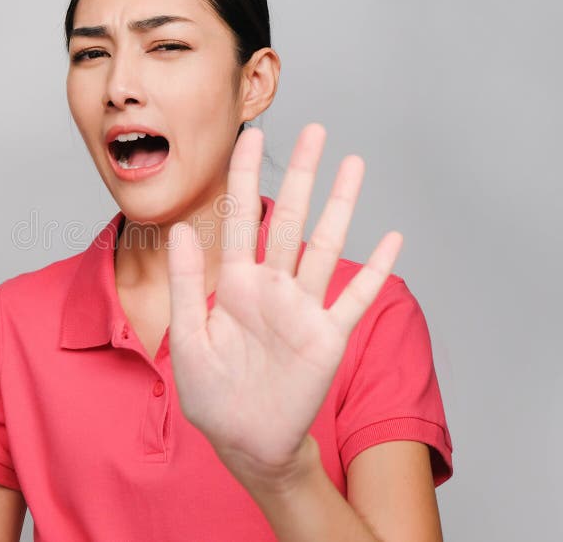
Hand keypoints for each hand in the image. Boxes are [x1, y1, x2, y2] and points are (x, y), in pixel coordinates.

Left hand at [165, 123, 402, 493]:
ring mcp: (303, 309)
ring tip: (354, 164)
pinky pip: (354, 298)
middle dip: (302, 175)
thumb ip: (186, 284)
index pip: (240, 219)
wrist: (243, 440)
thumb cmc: (211, 394)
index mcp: (235, 284)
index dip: (244, 178)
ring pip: (326, 246)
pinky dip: (375, 271)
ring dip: (341, 206)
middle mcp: (272, 287)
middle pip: (291, 219)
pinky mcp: (327, 337)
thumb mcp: (189, 338)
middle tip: (316, 131)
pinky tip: (392, 239)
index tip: (249, 137)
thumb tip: (179, 230)